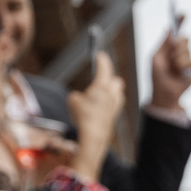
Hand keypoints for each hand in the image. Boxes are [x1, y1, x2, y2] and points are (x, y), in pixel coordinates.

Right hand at [64, 55, 125, 181]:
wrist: (94, 136)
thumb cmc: (83, 117)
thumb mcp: (72, 101)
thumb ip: (76, 96)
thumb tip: (79, 99)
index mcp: (102, 86)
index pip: (104, 67)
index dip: (102, 59)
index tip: (100, 54)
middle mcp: (112, 94)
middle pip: (116, 80)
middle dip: (110, 77)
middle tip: (101, 76)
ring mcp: (115, 106)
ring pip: (118, 92)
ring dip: (112, 90)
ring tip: (101, 92)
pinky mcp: (114, 116)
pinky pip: (115, 104)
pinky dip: (110, 102)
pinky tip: (101, 107)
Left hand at [149, 20, 190, 111]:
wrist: (164, 93)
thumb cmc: (157, 75)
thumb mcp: (156, 58)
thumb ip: (163, 44)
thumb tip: (169, 29)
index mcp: (168, 47)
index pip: (176, 31)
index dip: (180, 21)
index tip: (183, 14)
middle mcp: (178, 51)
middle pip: (185, 39)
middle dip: (177, 46)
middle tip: (171, 56)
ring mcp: (186, 59)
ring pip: (187, 51)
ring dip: (178, 60)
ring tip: (173, 69)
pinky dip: (184, 67)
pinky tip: (180, 72)